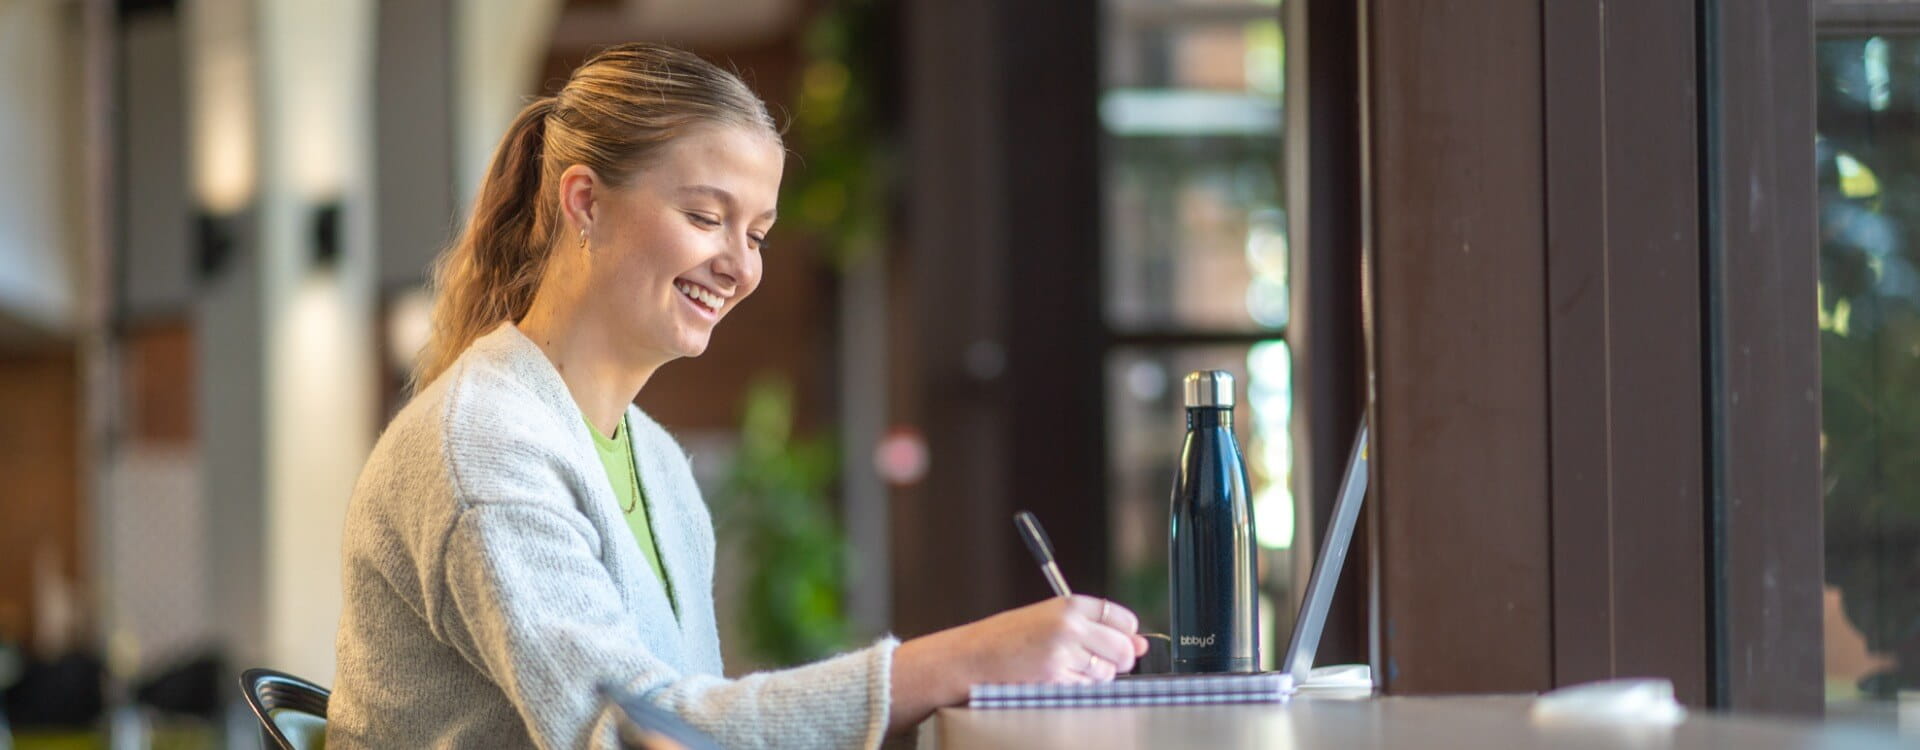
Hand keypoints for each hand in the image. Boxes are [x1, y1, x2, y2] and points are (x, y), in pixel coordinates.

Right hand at [887, 595, 1148, 732]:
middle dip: (1117, 661)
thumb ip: (1094, 628)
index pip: (1123, 619)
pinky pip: (1086, 690)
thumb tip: (1140, 644)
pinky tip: (1053, 679)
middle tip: (1091, 660)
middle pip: (1123, 649)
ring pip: (1106, 673)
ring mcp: (1064, 654)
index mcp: (1070, 605)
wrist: (972, 657)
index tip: (1121, 643)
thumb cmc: (1008, 639)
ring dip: (1092, 676)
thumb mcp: (1049, 620)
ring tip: (1061, 667)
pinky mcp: (1057, 679)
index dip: (1126, 635)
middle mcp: (1071, 626)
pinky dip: (1075, 689)